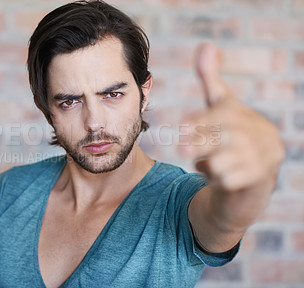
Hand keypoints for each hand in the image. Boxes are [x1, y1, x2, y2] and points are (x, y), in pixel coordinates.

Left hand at [179, 43, 284, 192]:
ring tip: (209, 163)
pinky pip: (230, 182)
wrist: (253, 171)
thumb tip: (206, 45)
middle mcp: (255, 133)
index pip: (220, 115)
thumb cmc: (230, 134)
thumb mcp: (220, 107)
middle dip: (199, 143)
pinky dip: (218, 181)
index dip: (200, 120)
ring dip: (208, 165)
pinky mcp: (260, 178)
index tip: (182, 126)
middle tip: (179, 148)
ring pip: (223, 162)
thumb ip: (211, 79)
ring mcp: (260, 156)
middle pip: (223, 138)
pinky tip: (219, 177)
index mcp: (241, 113)